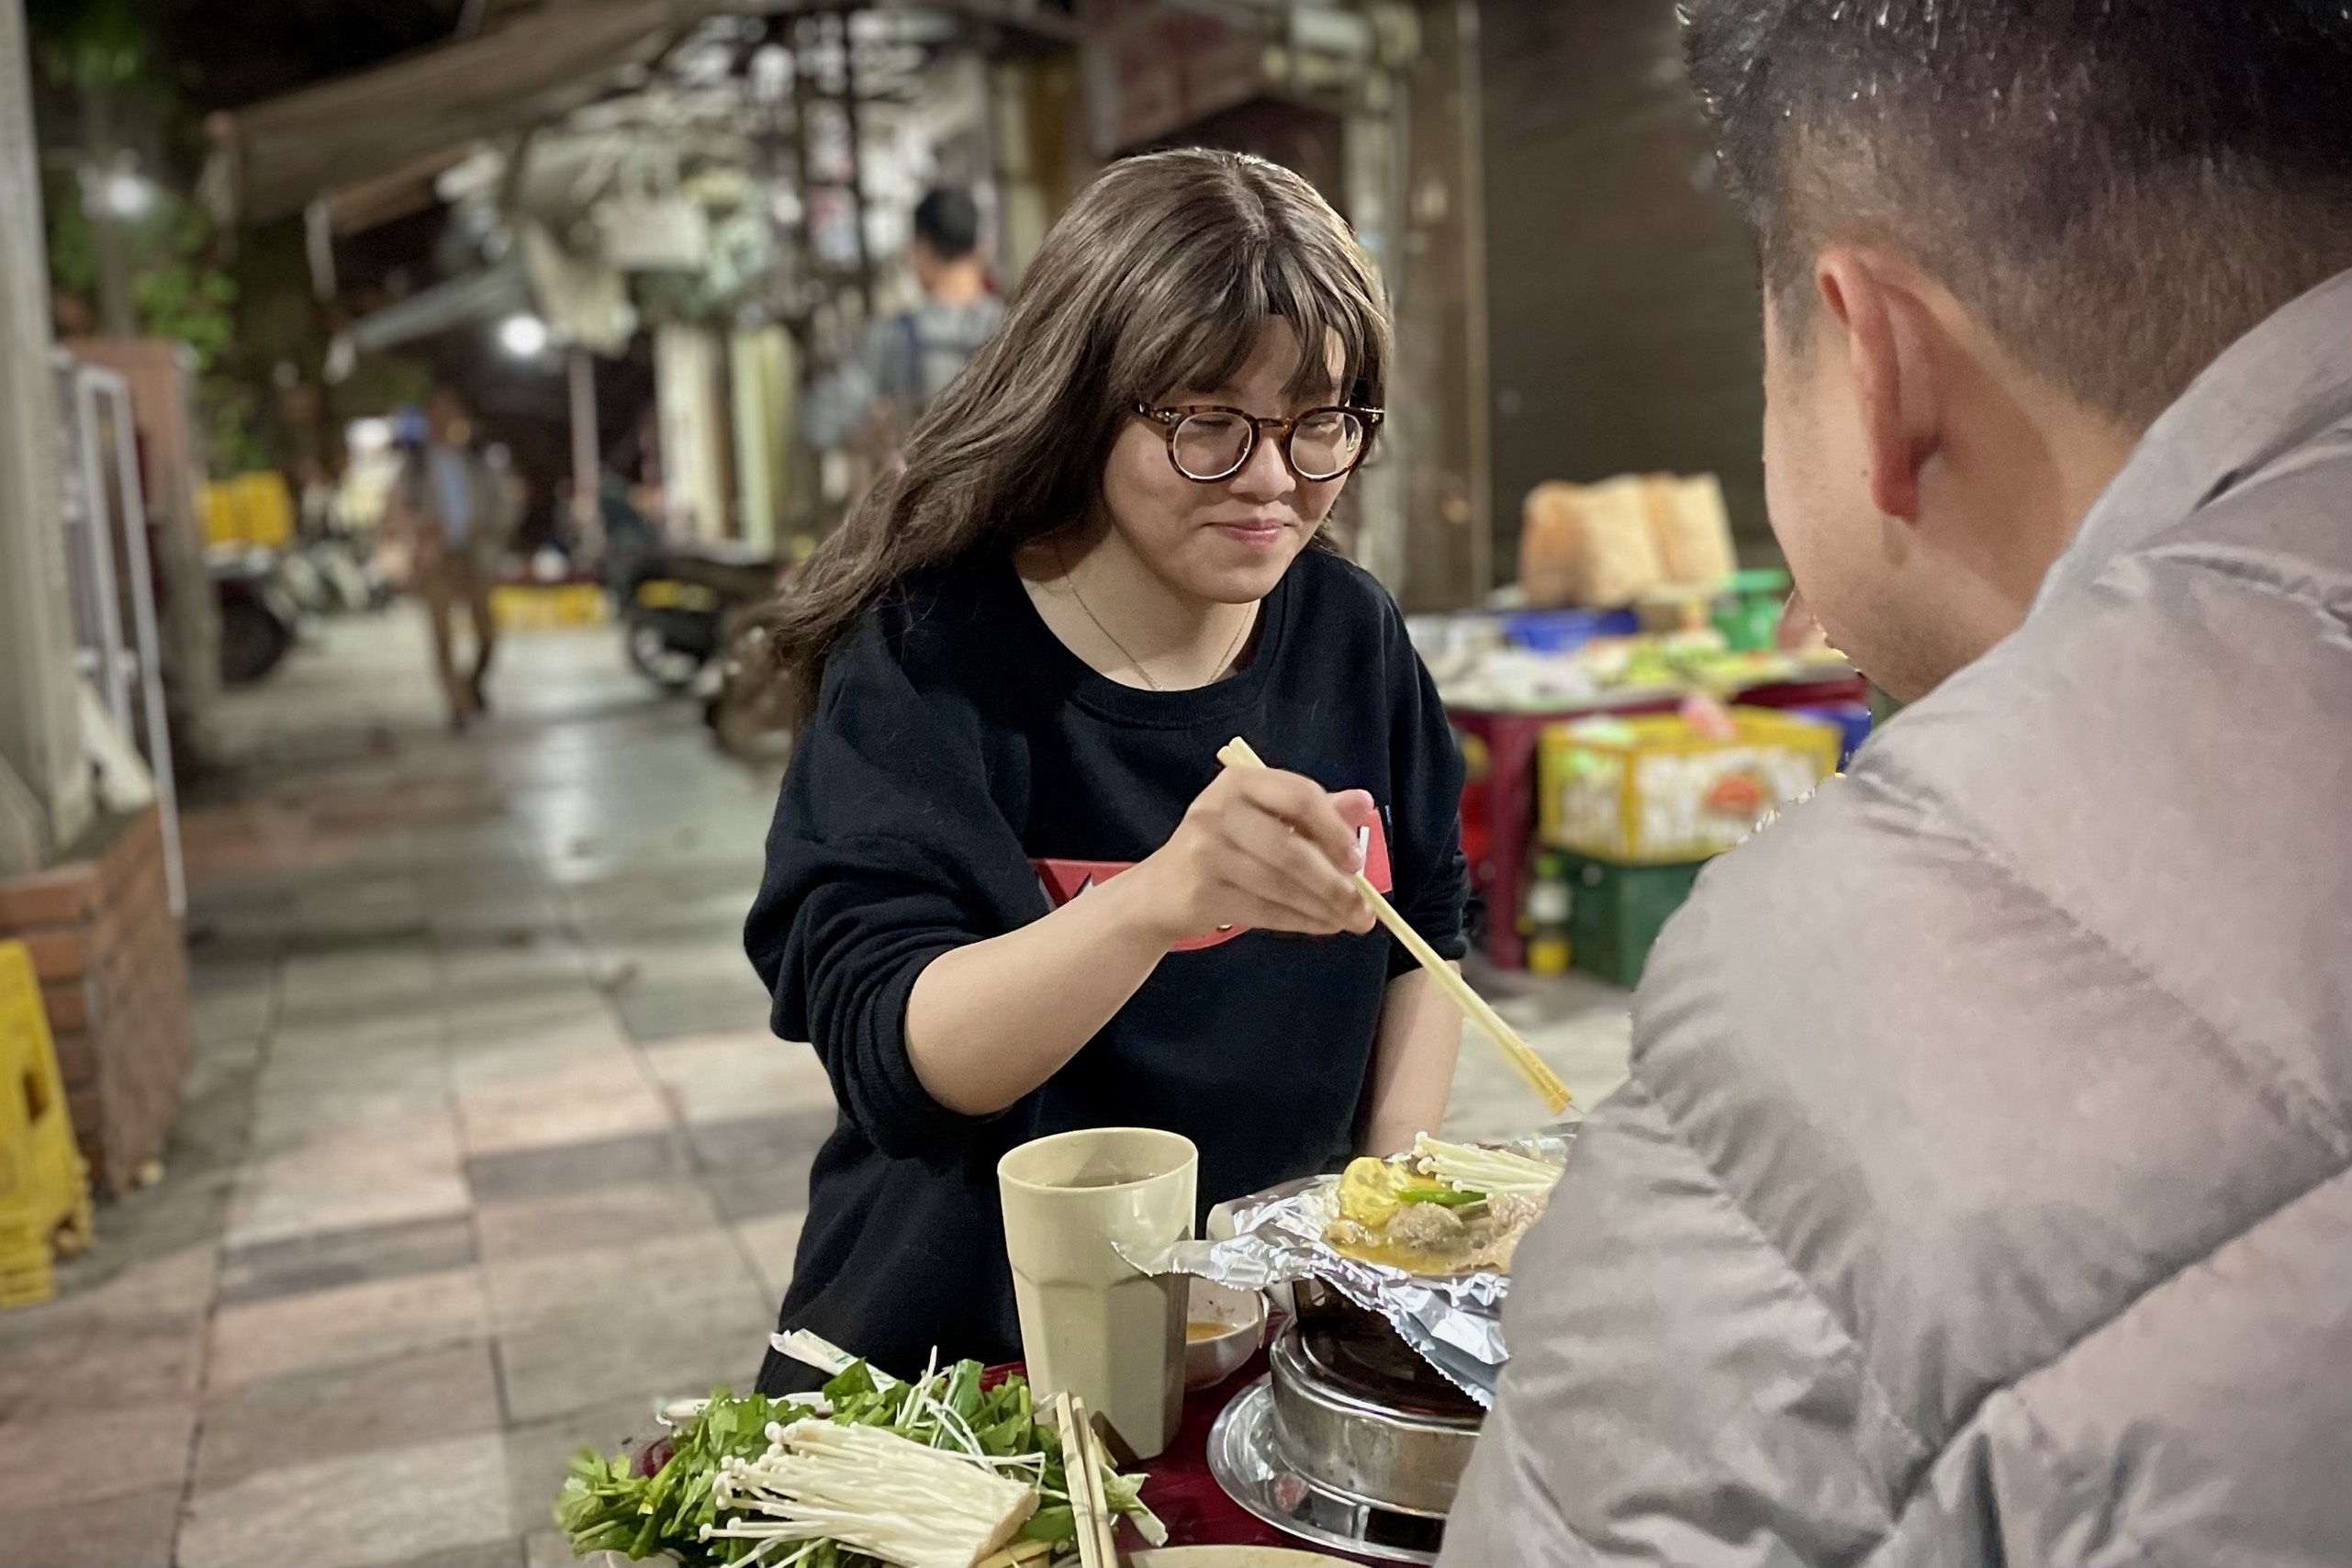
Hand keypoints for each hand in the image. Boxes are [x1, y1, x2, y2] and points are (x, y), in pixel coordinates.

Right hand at [1128, 768, 1378, 945]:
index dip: (1334, 830)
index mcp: (1240, 782)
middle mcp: (1217, 810)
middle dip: (1333, 883)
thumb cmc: (1224, 849)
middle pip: (1290, 849)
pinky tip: (1322, 926)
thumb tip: (1363, 801)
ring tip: (1349, 920)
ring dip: (1322, 908)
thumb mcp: (1266, 819)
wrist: (1161, 890)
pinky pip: (1263, 911)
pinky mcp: (1201, 892)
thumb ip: (1314, 811)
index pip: (1299, 796)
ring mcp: (1205, 851)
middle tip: (1364, 907)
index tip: (1357, 861)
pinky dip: (1300, 922)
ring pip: (1280, 885)